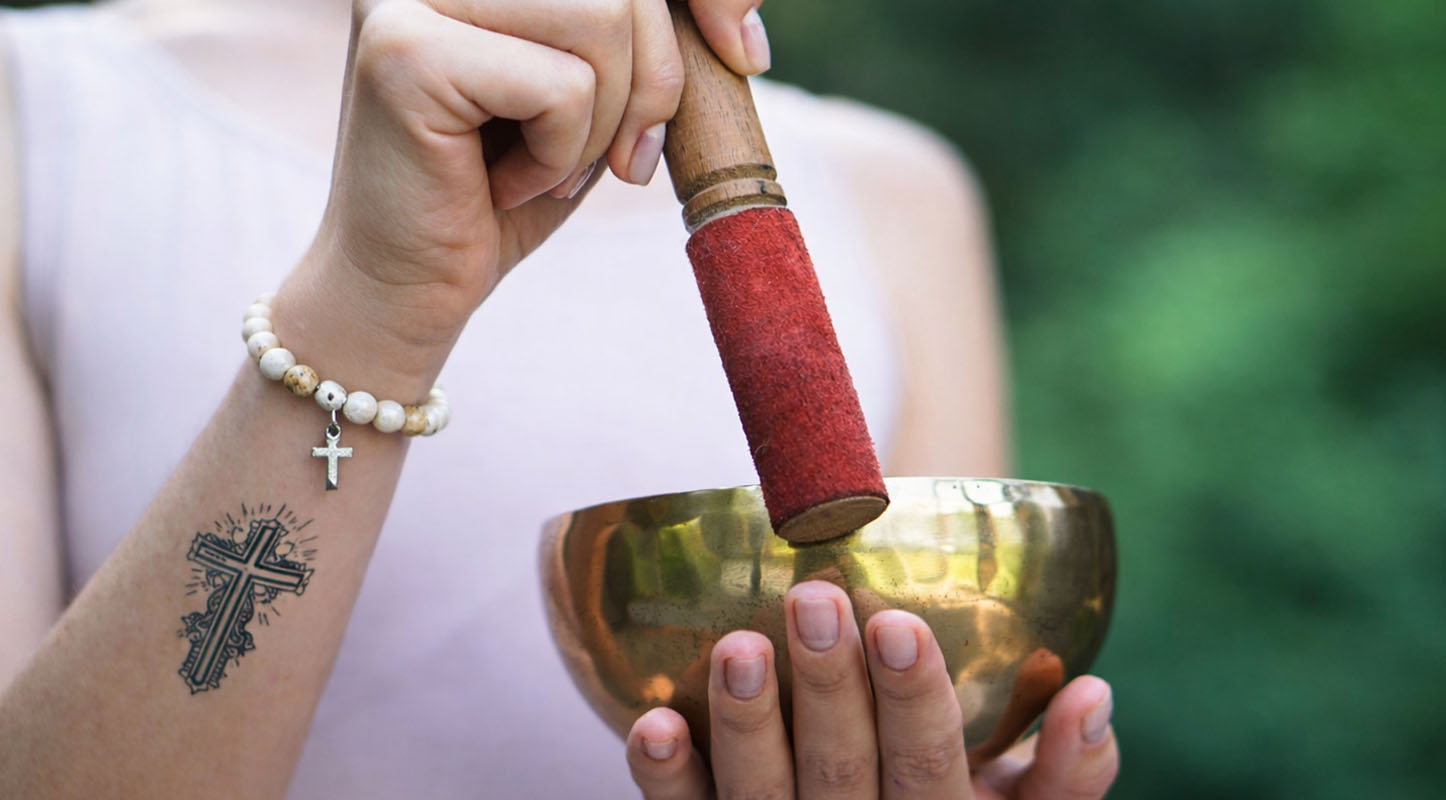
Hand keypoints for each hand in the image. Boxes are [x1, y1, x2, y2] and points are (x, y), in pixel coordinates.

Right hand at [276, 0, 771, 394]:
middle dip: (653, 81)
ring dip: (600, 124)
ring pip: (600, 19)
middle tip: (622, 163)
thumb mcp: (595, 103)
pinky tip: (500, 187)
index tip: (746, 55)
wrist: (405, 294)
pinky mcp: (403, 51)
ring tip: (543, 169)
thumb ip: (639, 43)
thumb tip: (742, 30)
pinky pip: (563, 87)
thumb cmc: (502, 197)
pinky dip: (558, 156)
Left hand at [625, 581, 1119, 798]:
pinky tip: (654, 724)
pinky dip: (668, 781)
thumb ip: (1069, 771)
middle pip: (844, 780)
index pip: (932, 768)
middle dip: (829, 692)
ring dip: (748, 728)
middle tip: (814, 601)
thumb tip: (1092, 692)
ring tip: (740, 649)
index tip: (897, 623)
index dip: (915, 702)